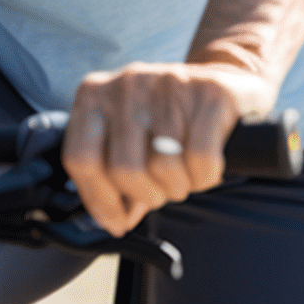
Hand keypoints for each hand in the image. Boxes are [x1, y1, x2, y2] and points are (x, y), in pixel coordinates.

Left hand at [61, 61, 274, 235]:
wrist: (223, 84)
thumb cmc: (166, 122)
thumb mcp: (127, 138)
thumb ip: (109, 175)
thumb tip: (113, 222)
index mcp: (95, 94)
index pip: (81, 158)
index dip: (99, 199)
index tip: (118, 219)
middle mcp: (127, 82)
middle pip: (123, 169)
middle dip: (147, 195)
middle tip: (161, 191)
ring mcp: (167, 81)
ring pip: (163, 167)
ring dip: (178, 187)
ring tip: (183, 175)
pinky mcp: (209, 92)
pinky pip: (201, 159)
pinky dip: (205, 177)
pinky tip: (205, 167)